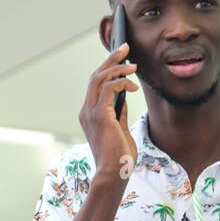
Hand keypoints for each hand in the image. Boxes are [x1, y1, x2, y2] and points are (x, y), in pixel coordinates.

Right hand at [79, 43, 138, 184]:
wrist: (114, 174)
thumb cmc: (119, 157)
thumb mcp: (120, 130)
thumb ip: (119, 112)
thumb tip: (123, 96)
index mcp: (89, 114)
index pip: (95, 84)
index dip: (107, 67)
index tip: (120, 57)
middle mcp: (86, 111)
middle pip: (95, 75)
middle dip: (111, 59)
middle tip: (125, 47)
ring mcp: (91, 113)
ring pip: (99, 78)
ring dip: (117, 67)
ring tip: (132, 64)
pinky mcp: (100, 116)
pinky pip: (108, 89)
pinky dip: (121, 82)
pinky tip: (132, 86)